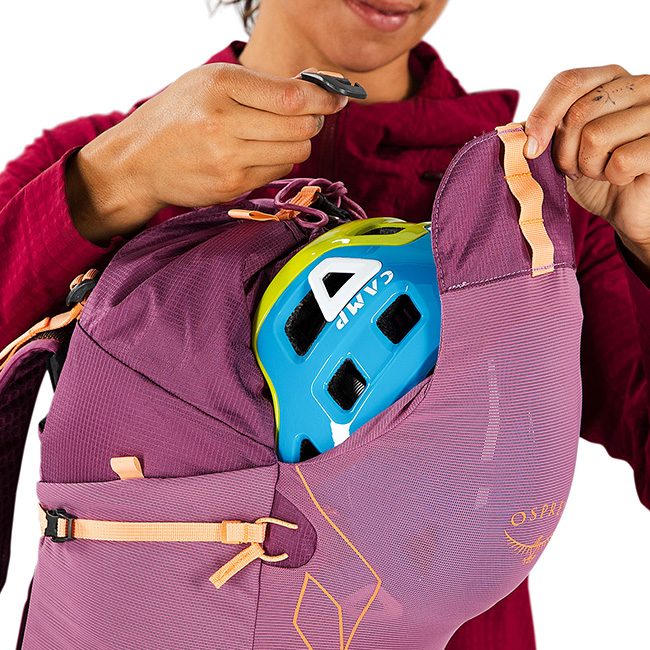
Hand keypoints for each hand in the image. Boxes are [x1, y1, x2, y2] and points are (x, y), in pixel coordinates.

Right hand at [66, 63, 347, 244]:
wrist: (138, 160)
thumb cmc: (177, 115)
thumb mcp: (210, 82)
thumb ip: (261, 85)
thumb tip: (316, 89)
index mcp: (220, 86)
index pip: (293, 96)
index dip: (324, 98)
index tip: (336, 97)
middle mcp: (224, 123)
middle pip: (301, 127)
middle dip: (313, 121)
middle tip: (307, 116)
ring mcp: (228, 159)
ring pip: (296, 152)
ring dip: (297, 143)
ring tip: (277, 135)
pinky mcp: (232, 186)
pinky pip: (278, 172)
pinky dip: (278, 161)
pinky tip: (258, 153)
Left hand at [524, 66, 649, 266]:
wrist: (627, 205)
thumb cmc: (595, 173)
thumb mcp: (563, 147)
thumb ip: (543, 130)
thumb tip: (515, 133)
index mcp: (611, 79)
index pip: (568, 81)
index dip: (542, 116)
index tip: (532, 149)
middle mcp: (640, 86)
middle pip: (578, 113)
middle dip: (565, 151)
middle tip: (574, 168)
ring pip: (596, 136)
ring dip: (588, 165)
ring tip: (599, 170)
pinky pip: (622, 160)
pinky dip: (612, 176)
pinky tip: (621, 176)